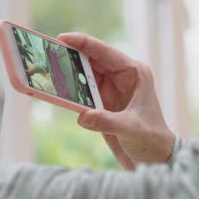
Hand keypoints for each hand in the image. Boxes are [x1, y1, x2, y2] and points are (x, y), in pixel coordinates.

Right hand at [60, 32, 175, 168]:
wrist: (154, 160)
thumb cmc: (152, 140)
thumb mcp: (131, 129)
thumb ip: (107, 121)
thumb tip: (82, 116)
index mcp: (134, 72)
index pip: (105, 52)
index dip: (83, 43)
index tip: (61, 38)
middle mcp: (121, 77)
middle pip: (90, 60)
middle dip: (69, 56)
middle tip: (47, 52)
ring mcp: (110, 89)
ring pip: (83, 75)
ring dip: (66, 73)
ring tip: (45, 68)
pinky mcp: (100, 104)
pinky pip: (80, 92)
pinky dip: (67, 91)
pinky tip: (53, 89)